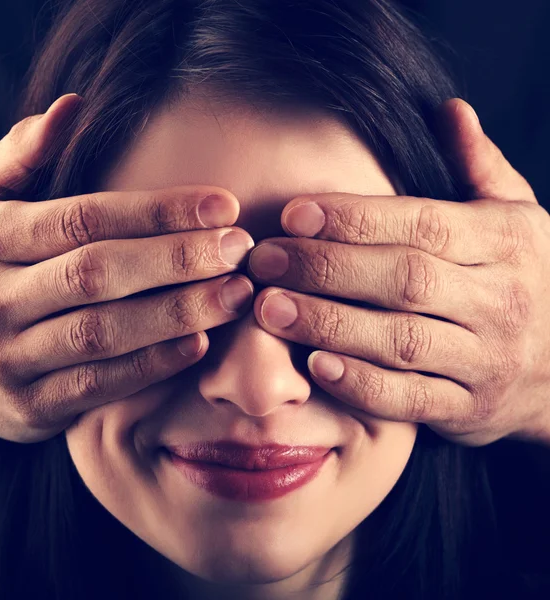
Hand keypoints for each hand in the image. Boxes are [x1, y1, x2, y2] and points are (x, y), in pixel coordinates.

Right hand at [0, 94, 253, 443]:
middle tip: (239, 248)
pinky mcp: (31, 406)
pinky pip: (100, 385)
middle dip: (177, 259)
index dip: (158, 210)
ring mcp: (10, 358)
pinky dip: (152, 365)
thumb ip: (20, 159)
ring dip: (177, 313)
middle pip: (99, 273)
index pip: (84, 217)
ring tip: (235, 294)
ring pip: (103, 332)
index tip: (223, 205)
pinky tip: (200, 343)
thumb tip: (72, 107)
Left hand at [248, 98, 549, 446]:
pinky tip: (315, 365)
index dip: (353, 217)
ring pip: (399, 340)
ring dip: (328, 324)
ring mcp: (484, 360)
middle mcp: (498, 301)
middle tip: (264, 261)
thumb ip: (481, 166)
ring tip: (269, 308)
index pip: (422, 223)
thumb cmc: (527, 279)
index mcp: (506, 243)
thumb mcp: (517, 217)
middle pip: (403, 278)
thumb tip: (449, 109)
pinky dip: (361, 384)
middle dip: (326, 268)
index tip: (293, 214)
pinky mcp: (467, 408)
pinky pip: (409, 399)